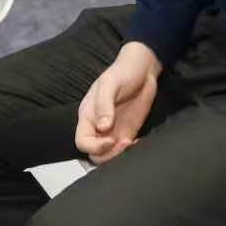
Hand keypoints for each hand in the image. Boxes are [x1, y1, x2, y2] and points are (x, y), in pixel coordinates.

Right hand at [76, 41, 161, 164]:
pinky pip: (124, 151)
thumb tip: (102, 127)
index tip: (111, 140)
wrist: (143, 69)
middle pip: (94, 154)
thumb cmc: (122, 72)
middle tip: (125, 143)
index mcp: (88, 115)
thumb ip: (104, 104)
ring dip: (119, 156)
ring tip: (132, 143)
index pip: (82, 141)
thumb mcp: (110, 83)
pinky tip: (138, 142)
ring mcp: (113, 131)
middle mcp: (98, 126)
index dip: (94, 147)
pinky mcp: (128, 132)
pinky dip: (130, 152)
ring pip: (108, 156)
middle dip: (108, 154)